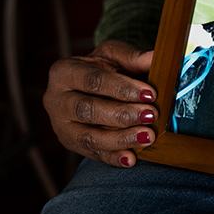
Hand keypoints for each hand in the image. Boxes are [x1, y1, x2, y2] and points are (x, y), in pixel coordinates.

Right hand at [43, 40, 157, 167]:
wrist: (92, 86)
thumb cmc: (105, 67)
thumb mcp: (115, 56)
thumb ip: (135, 57)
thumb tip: (157, 57)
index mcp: (64, 71)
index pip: (93, 80)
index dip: (122, 88)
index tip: (150, 93)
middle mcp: (55, 99)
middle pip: (88, 110)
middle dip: (123, 114)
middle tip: (151, 115)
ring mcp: (61, 126)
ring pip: (88, 137)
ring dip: (120, 139)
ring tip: (148, 137)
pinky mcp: (71, 145)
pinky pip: (92, 154)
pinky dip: (113, 158)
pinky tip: (132, 158)